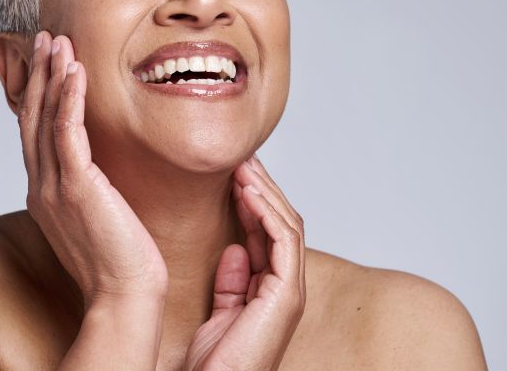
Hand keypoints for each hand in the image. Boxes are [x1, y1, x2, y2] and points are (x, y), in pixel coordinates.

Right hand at [19, 30, 168, 305]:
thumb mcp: (95, 213)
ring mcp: (54, 186)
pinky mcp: (76, 187)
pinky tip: (75, 71)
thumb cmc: (118, 258)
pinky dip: (68, 99)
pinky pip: (68, 132)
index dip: (39, 92)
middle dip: (38, 74)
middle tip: (45, 38)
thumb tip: (97, 166)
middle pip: (33, 117)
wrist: (124, 293)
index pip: (36, 130)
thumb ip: (87, 185)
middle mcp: (41, 185)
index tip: (49, 60)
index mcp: (44, 191)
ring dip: (51, 76)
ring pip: (46, 118)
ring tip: (57, 42)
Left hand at [184, 155, 305, 370]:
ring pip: (287, 226)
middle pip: (282, 222)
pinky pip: (284, 242)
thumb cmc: (216, 364)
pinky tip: (249, 193)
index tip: (235, 172)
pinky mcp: (286, 296)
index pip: (269, 231)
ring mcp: (290, 291)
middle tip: (243, 157)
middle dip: (263, 188)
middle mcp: (287, 287)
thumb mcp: (220, 312)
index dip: (253, 199)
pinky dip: (267, 214)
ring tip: (244, 165)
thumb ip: (231, 281)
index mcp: (273, 288)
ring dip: (265, 192)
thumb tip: (234, 248)